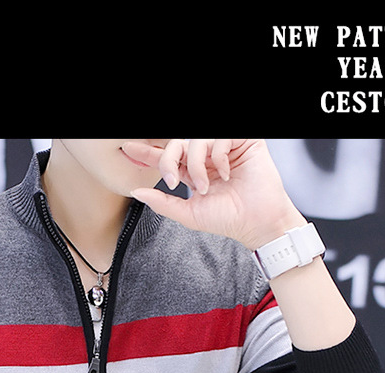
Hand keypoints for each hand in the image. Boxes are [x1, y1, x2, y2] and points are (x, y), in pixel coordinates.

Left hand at [126, 139, 305, 250]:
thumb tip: (136, 192)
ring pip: (196, 140)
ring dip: (195, 164)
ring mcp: (225, 148)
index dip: (149, 152)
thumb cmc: (229, 220)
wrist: (256, 222)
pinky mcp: (243, 141)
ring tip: (206, 185)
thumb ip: (162, 203)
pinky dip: (217, 157)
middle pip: (177, 143)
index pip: (168, 156)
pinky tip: (226, 174)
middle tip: (171, 180)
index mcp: (194, 171)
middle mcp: (208, 157)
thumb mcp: (189, 214)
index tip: (128, 149)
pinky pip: (219, 138)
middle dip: (168, 158)